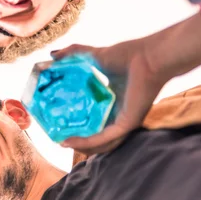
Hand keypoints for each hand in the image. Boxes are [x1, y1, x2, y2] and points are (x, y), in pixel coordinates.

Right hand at [51, 40, 166, 153]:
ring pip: (100, 143)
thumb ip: (73, 53)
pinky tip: (69, 141)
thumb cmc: (128, 55)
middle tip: (58, 138)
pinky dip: (85, 143)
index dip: (77, 123)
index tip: (59, 122)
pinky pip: (103, 139)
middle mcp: (118, 115)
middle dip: (77, 140)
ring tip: (62, 143)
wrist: (148, 57)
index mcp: (112, 102)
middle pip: (96, 135)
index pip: (93, 119)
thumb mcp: (94, 55)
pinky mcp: (126, 124)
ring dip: (80, 146)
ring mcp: (123, 122)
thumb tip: (52, 55)